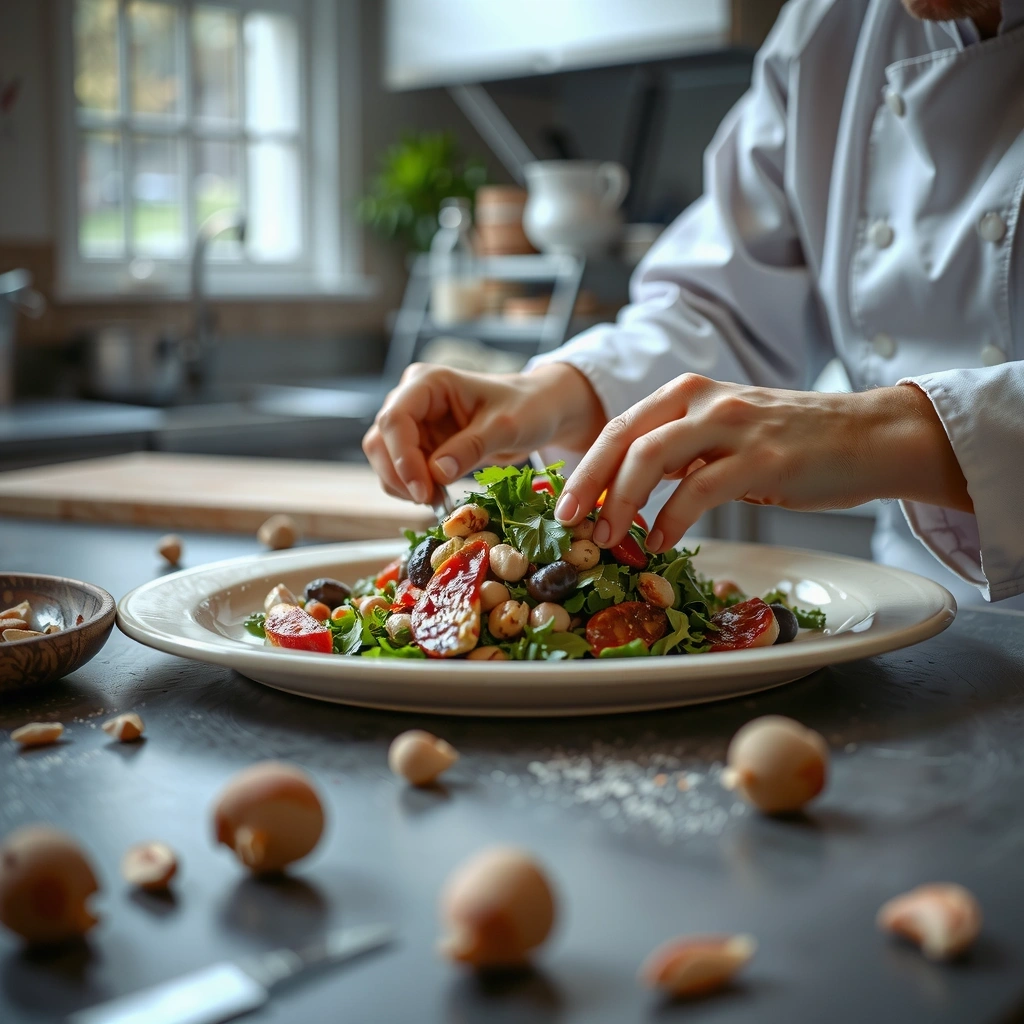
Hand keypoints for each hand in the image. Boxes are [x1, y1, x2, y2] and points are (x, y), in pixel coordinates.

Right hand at [362, 362, 605, 503]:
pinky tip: (436, 495)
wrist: (537, 411)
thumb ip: (471, 447)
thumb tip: (437, 473)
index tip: (423, 491)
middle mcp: (411, 398)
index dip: (402, 458)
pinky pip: (400, 471)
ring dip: (403, 486)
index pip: (395, 419)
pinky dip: (411, 488)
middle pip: (380, 441)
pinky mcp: (418, 444)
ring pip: (384, 459)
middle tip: (429, 502)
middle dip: (400, 476)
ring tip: (436, 500)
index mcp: (429, 382)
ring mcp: (413, 422)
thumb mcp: (505, 427)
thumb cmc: (527, 408)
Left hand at [553, 374, 972, 553]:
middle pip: (623, 438)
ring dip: (621, 503)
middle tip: (569, 523)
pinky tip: (661, 542)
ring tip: (609, 539)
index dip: (585, 467)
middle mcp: (703, 399)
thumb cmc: (794, 442)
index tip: (563, 504)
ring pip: (653, 457)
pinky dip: (671, 519)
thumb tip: (631, 495)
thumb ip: (681, 453)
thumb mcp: (725, 435)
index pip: (619, 427)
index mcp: (687, 392)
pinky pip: (699, 488)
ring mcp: (732, 425)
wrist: (869, 436)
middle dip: (588, 484)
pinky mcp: (763, 457)